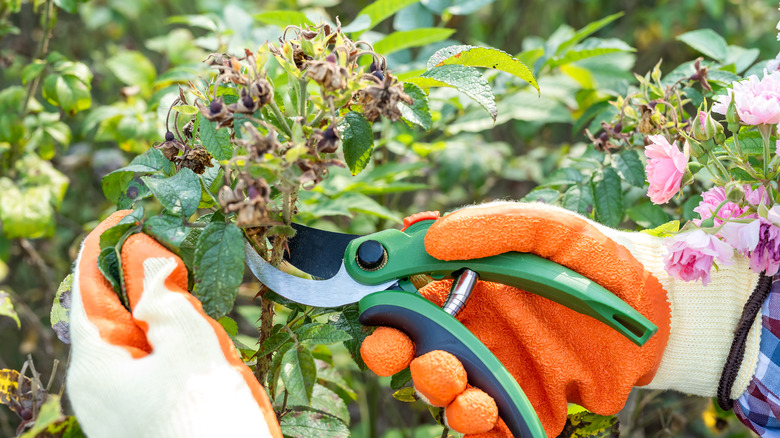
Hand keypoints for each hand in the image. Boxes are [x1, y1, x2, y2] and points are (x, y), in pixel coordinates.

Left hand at [67, 211, 281, 437]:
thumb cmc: (210, 421)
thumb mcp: (192, 347)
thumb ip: (165, 297)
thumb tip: (148, 260)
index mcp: (96, 365)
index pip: (88, 288)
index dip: (110, 247)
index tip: (136, 217)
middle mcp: (98, 387)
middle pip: (108, 313)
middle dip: (140, 280)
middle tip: (176, 254)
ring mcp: (120, 406)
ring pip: (133, 339)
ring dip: (160, 312)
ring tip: (193, 295)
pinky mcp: (144, 416)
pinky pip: (149, 366)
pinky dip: (170, 343)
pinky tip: (200, 340)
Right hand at [361, 202, 760, 436]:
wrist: (657, 310)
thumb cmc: (599, 259)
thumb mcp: (549, 228)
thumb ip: (492, 226)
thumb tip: (427, 238)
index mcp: (469, 289)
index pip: (410, 297)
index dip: (384, 300)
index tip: (371, 298)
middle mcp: (476, 332)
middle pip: (414, 348)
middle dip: (393, 352)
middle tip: (392, 349)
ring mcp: (499, 371)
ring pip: (444, 389)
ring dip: (436, 388)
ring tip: (457, 381)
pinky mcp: (527, 407)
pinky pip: (489, 426)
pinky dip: (475, 424)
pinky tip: (484, 408)